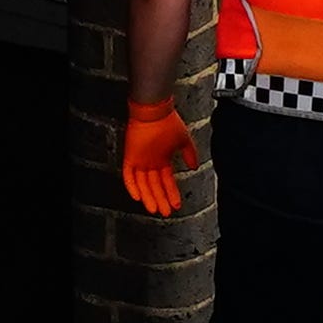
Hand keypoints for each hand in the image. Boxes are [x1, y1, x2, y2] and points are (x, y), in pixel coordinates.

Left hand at [122, 96, 193, 216]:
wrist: (155, 110)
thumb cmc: (168, 121)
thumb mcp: (184, 140)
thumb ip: (190, 154)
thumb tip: (194, 166)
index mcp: (163, 159)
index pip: (167, 181)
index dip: (172, 193)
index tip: (177, 204)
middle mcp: (151, 162)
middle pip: (155, 186)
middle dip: (161, 200)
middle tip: (166, 212)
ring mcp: (140, 161)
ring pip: (142, 184)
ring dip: (149, 197)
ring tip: (155, 209)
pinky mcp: (130, 156)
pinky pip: (128, 175)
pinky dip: (132, 186)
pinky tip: (137, 197)